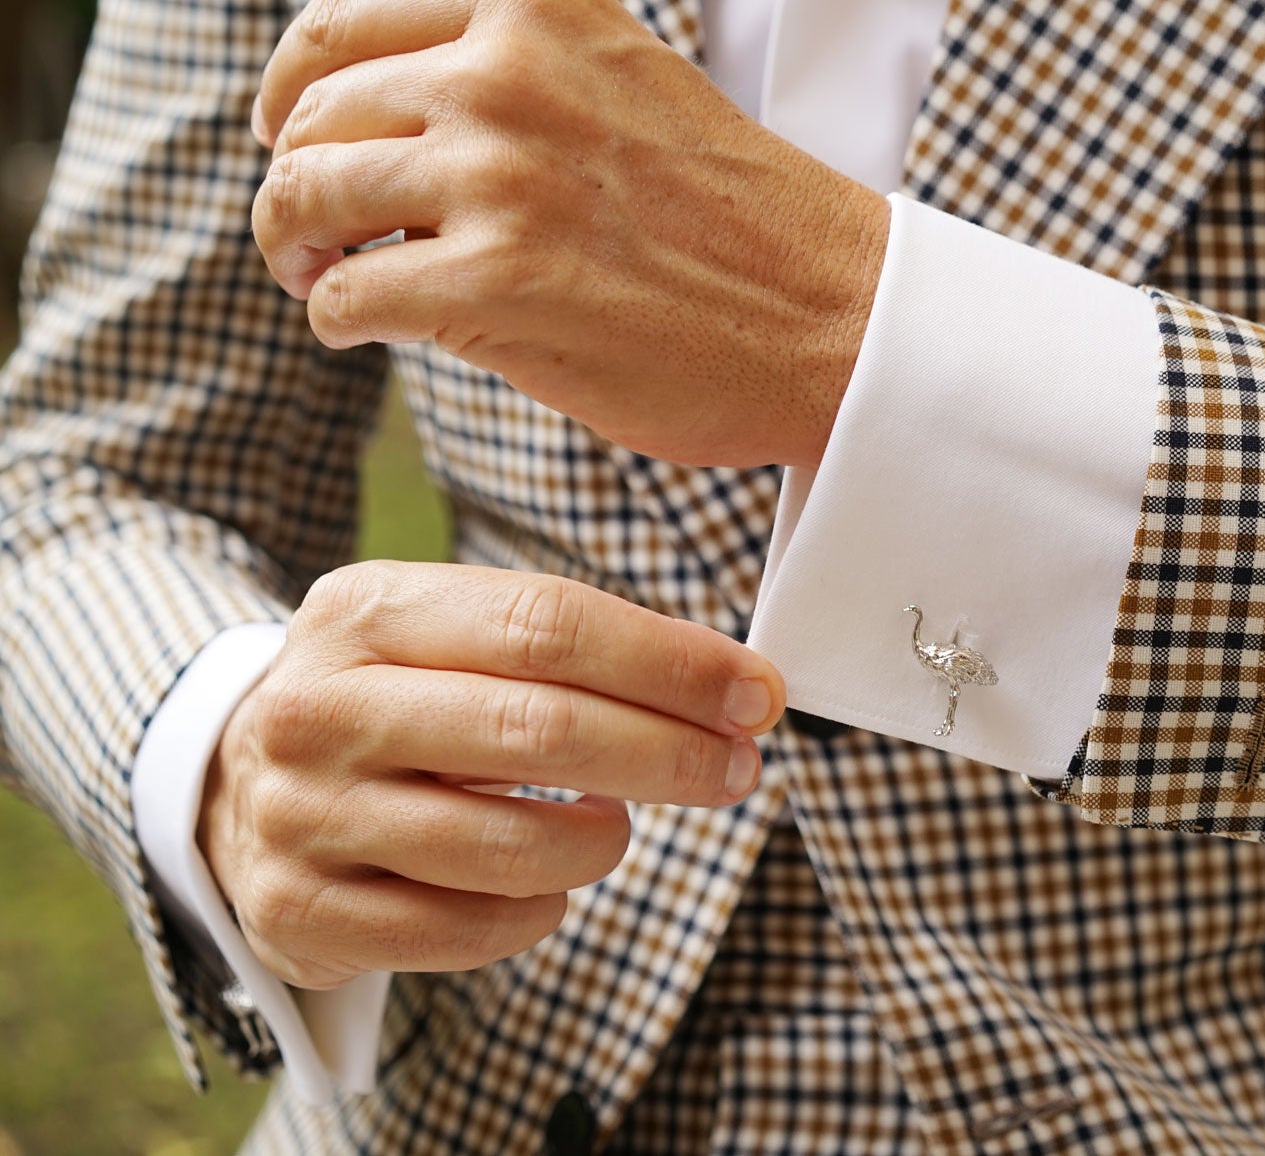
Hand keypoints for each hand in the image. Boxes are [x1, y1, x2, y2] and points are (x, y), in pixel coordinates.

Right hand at [197, 561, 785, 989]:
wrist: (234, 786)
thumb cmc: (396, 697)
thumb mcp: (448, 634)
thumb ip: (570, 644)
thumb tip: (734, 688)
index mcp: (366, 610)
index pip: (547, 624)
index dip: (668, 662)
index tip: (755, 692)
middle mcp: (319, 707)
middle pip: (537, 729)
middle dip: (667, 752)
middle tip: (736, 767)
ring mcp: (301, 815)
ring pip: (508, 844)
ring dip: (601, 840)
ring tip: (617, 825)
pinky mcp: (301, 911)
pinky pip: (468, 929)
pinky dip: (538, 911)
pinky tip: (547, 885)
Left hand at [249, 0, 889, 468]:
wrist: (832, 312)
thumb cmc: (729, 214)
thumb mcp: (617, 80)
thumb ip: (506, 72)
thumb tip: (360, 119)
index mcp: (532, 7)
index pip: (340, 21)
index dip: (292, 87)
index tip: (293, 135)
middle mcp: (503, 74)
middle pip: (314, 118)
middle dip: (294, 184)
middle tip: (313, 238)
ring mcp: (498, 178)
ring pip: (302, 199)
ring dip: (294, 250)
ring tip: (327, 280)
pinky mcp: (495, 285)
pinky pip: (344, 296)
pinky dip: (336, 320)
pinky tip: (371, 331)